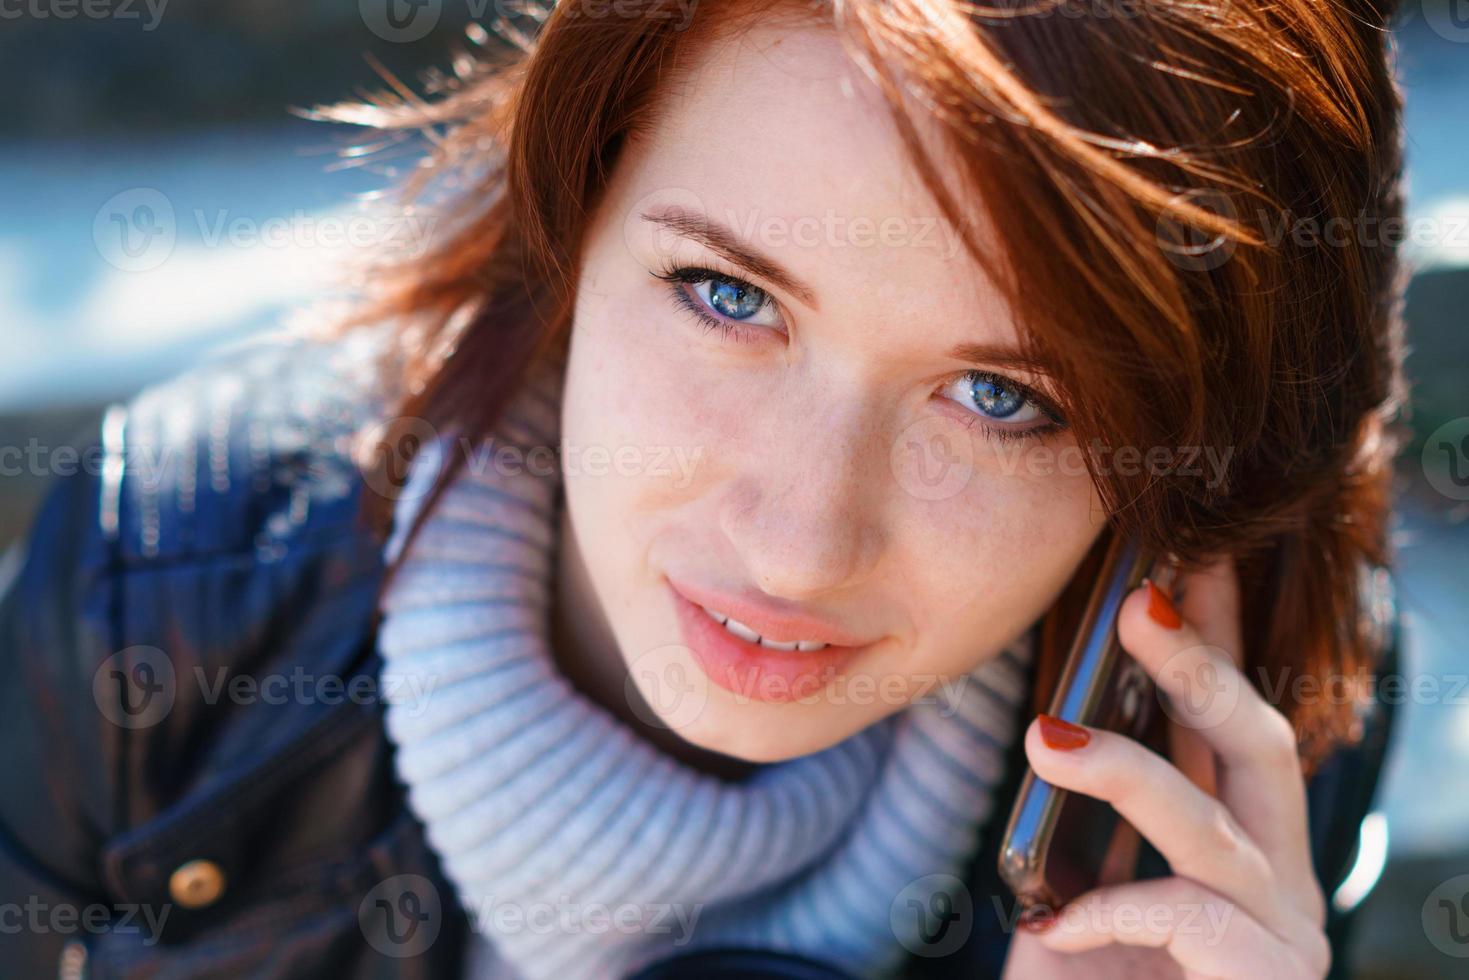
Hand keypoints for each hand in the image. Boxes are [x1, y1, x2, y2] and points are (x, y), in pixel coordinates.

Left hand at [999, 553, 1331, 979]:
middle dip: (1201, 664)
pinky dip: (1112, 910)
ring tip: (1045, 737)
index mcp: (1229, 839)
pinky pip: (1189, 919)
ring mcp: (1280, 935)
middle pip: (1259, 745)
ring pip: (1217, 826)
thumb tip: (1054, 719)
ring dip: (1128, 772)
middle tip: (1137, 600)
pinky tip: (1054, 920)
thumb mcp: (1077, 884)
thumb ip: (1087, 815)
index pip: (1224, 718)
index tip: (1177, 554)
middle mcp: (1272, 878)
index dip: (1208, 633)